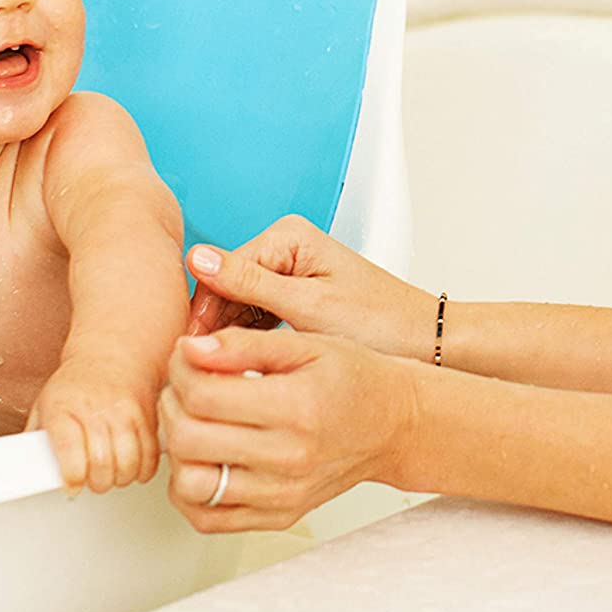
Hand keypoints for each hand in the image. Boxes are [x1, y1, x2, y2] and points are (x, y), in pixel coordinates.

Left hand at [27, 353, 159, 494]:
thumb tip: (22, 468)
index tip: (71, 484)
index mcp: (64, 409)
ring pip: (129, 463)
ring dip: (120, 478)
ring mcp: (124, 412)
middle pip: (102, 464)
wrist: (111, 356)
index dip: (72, 476)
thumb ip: (35, 438)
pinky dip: (142, 470)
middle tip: (92, 480)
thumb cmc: (76, 385)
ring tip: (111, 474)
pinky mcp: (147, 417)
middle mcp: (95, 410)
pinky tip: (131, 466)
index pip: (70, 451)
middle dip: (97, 482)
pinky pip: (150, 455)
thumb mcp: (45, 405)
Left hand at [160, 327, 416, 531]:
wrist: (394, 424)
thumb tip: (192, 349)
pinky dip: (191, 489)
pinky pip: (208, 518)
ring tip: (193, 419)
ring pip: (190, 484)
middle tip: (185, 382)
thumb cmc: (354, 378)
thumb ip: (244, 344)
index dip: (180, 367)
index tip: (186, 353)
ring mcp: (281, 495)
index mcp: (295, 408)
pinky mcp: (277, 516)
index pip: (203, 394)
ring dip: (178, 449)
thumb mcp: (305, 343)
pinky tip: (204, 456)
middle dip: (172, 400)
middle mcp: (287, 459)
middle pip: (188, 438)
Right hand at [186, 214, 435, 359]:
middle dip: (214, 327)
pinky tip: (241, 368)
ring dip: (228, 336)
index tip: (188, 351)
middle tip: (199, 373)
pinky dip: (248, 340)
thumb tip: (198, 258)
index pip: (222, 269)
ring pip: (239, 305)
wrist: (423, 346)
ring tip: (217, 375)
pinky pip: (257, 316)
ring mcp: (291, 273)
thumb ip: (251, 284)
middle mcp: (287, 247)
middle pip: (227, 287)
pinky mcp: (296, 298)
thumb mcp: (308, 308)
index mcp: (288, 236)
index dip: (203, 311)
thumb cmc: (379, 324)